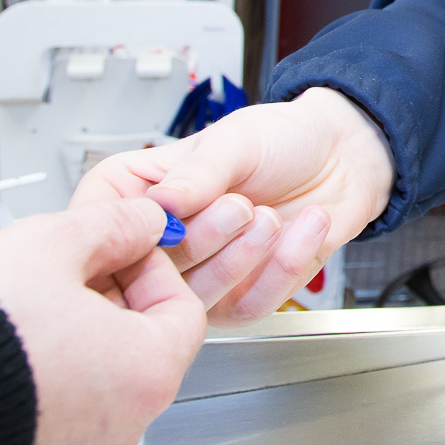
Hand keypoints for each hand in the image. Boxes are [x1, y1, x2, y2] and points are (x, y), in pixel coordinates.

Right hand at [0, 198, 205, 444]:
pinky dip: (34, 402)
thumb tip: (142, 221)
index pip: (182, 312)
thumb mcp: (48, 244)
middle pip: (136, 358)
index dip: (150, 271)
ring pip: (91, 400)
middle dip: (106, 313)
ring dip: (69, 358)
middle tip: (64, 283)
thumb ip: (111, 226)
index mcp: (144, 374)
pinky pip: (46, 436)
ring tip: (21, 324)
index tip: (119, 254)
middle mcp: (119, 434)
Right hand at [71, 88, 394, 323]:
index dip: (123, 239)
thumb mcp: (236, 140)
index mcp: (140, 195)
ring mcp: (199, 278)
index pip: (101, 231)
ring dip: (240, 259)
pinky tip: (304, 226)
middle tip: (238, 206)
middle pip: (146, 276)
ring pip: (194, 300)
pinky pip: (249, 306)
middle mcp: (162, 244)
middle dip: (199, 243)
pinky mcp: (242, 298)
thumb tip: (163, 201)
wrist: (343, 155)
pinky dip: (282, 266)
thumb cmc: (281, 138)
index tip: (163, 226)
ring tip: (270, 216)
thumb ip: (200, 173)